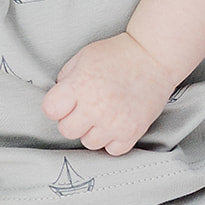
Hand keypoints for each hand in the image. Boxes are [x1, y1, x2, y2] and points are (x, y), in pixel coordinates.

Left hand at [42, 33, 177, 154]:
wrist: (154, 57)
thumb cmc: (118, 55)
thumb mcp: (84, 57)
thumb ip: (66, 78)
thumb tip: (58, 100)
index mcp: (81, 86)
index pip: (50, 110)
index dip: (56, 105)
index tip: (64, 102)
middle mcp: (96, 107)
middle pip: (67, 130)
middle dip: (72, 119)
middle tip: (85, 108)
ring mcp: (115, 122)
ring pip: (89, 143)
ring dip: (93, 131)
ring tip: (104, 114)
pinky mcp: (132, 132)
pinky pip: (112, 149)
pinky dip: (113, 139)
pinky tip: (116, 123)